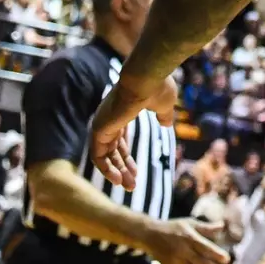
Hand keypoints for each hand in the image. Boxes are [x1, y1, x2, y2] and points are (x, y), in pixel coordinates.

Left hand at [89, 74, 177, 190]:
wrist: (146, 77)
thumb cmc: (157, 87)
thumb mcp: (164, 105)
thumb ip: (163, 116)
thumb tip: (166, 124)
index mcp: (121, 113)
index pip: (119, 140)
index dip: (127, 157)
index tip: (137, 171)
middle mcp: (108, 119)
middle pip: (113, 151)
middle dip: (123, 169)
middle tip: (133, 185)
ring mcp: (102, 124)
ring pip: (105, 156)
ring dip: (116, 173)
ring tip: (130, 187)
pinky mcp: (98, 130)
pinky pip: (98, 156)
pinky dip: (106, 169)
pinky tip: (117, 180)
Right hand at [146, 218, 230, 263]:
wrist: (149, 235)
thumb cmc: (174, 227)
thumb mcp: (190, 223)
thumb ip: (206, 227)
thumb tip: (222, 226)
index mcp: (189, 238)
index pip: (205, 248)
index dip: (216, 254)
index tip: (227, 259)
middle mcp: (182, 250)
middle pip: (199, 262)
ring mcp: (174, 260)